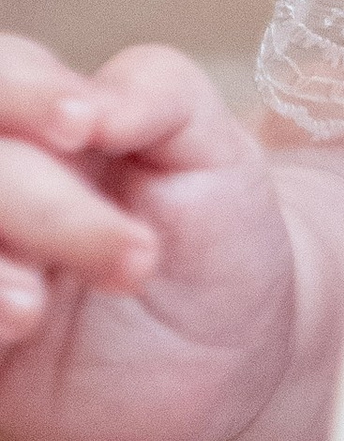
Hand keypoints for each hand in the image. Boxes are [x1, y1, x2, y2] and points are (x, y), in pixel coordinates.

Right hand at [0, 40, 343, 440]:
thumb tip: (88, 106)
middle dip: (44, 205)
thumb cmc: (214, 237)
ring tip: (36, 310)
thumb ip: (157, 93)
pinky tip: (11, 329)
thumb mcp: (212, 152)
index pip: (4, 73)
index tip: (81, 127)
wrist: (224, 367)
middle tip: (137, 257)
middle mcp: (0, 183)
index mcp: (39, 119)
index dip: (27, 93)